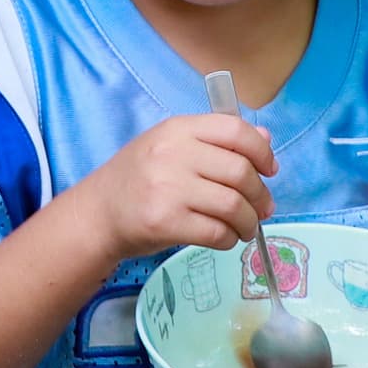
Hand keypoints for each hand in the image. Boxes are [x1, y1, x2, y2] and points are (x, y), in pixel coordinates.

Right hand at [83, 112, 276, 260]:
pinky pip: (216, 232)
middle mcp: (173, 154)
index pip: (235, 130)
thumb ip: (215, 140)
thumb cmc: (138, 179)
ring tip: (246, 227)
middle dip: (260, 195)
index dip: (261, 151)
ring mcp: (168, 188)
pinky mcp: (165, 222)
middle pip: (240, 171)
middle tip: (262, 209)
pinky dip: (229, 239)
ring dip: (248, 222)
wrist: (98, 214)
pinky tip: (225, 238)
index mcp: (177, 129)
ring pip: (233, 205)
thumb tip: (264, 137)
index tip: (269, 170)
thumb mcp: (171, 146)